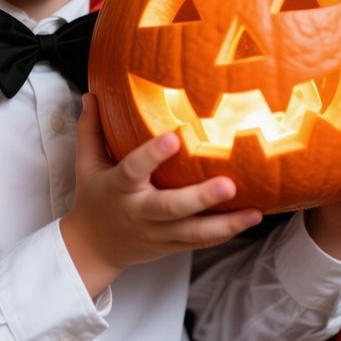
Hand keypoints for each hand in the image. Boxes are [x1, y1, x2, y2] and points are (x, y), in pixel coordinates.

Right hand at [60, 93, 261, 296]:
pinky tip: (250, 218)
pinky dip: (225, 232)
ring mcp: (158, 233)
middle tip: (228, 183)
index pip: (133, 169)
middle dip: (200, 198)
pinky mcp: (172, 245)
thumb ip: (91, 129)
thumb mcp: (86, 163)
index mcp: (118, 188)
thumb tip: (92, 94)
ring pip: (193, 232)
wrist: (94, 247)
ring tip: (254, 212)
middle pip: (171, 208)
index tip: (172, 138)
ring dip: (226, 223)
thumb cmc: (94, 196)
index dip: (151, 155)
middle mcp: (140, 212)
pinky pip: (201, 242)